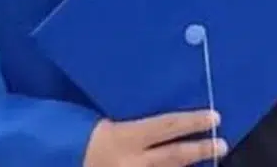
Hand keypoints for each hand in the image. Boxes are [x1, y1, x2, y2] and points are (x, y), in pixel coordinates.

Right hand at [83, 109, 226, 166]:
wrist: (54, 162)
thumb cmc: (71, 136)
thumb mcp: (97, 123)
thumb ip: (125, 122)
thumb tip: (156, 116)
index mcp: (124, 138)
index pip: (167, 127)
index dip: (192, 122)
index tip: (215, 116)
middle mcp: (131, 162)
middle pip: (175, 157)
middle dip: (200, 150)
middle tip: (222, 145)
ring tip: (209, 160)